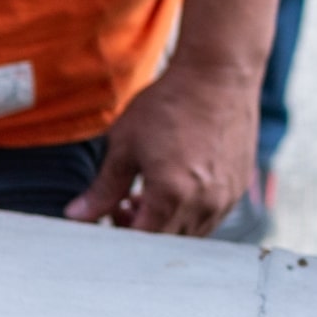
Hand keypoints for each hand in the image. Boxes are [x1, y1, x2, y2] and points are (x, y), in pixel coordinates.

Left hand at [62, 58, 259, 235]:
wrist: (218, 75)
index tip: (108, 216)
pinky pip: (211, 217)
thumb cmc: (168, 105)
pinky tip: (173, 189)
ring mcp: (226, 196)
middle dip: (141, 231)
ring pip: (191, 233)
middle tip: (122, 206)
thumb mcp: (123, 146)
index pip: (141, 240)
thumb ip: (102, 189)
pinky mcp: (239, 186)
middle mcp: (204, 202)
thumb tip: (77, 215)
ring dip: (166, 225)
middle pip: (167, 241)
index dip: (119, 234)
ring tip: (144, 195)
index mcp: (171, 195)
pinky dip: (188, 213)